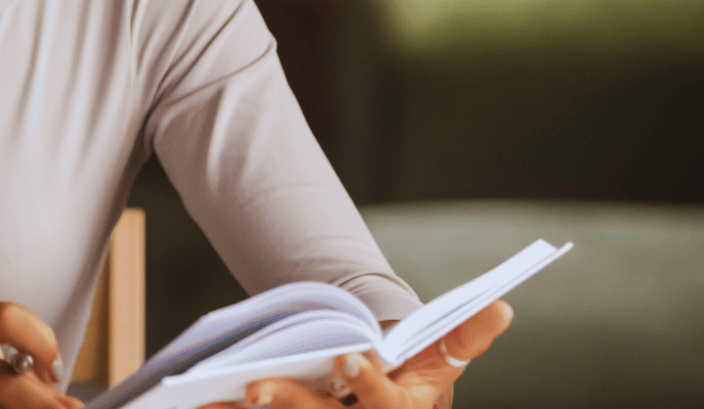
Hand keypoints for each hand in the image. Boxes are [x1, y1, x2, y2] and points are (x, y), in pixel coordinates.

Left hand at [194, 300, 513, 408]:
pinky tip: (201, 400)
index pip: (387, 405)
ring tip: (230, 390)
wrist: (377, 408)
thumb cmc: (410, 378)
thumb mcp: (439, 358)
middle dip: (294, 404)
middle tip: (261, 387)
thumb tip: (502, 305)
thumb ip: (464, 336)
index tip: (350, 357)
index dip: (369, 386)